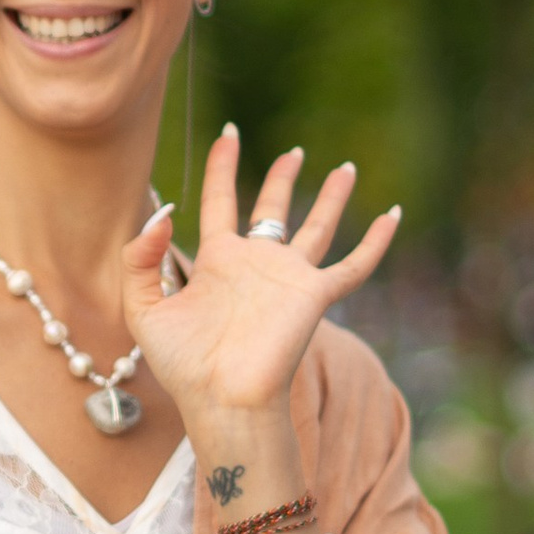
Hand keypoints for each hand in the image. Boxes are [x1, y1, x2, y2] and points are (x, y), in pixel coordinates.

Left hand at [124, 133, 398, 432]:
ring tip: (346, 168)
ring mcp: (288, 278)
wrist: (221, 399)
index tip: (230, 133)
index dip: (223, 166)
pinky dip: (376, 242)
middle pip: (273, 208)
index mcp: (217, 261)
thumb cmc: (182, 364)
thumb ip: (141, 257)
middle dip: (283, 178)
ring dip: (332, 198)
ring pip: (317, 227)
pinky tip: (392, 215)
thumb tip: (165, 212)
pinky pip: (353, 265)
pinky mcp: (314, 296)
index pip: (222, 200)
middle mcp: (256, 264)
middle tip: (294, 153)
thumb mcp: (143, 307)